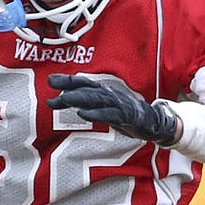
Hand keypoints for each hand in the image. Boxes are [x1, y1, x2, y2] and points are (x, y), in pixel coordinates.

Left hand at [48, 73, 179, 145]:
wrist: (153, 123)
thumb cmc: (125, 115)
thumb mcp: (103, 109)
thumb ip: (85, 104)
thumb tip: (66, 100)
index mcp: (104, 93)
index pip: (84, 84)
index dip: (68, 81)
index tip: (51, 80)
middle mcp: (110, 95)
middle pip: (87, 88)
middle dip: (70, 85)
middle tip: (51, 83)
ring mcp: (118, 105)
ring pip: (96, 100)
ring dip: (80, 98)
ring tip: (64, 98)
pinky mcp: (126, 117)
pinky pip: (109, 115)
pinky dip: (96, 114)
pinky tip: (84, 114)